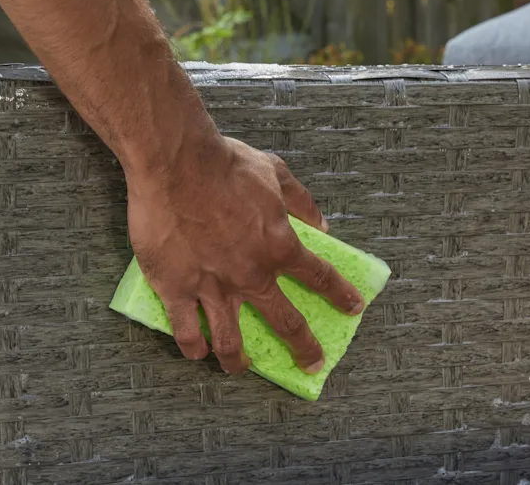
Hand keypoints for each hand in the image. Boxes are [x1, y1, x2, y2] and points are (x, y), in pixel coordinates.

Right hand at [126, 135, 364, 374]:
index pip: (320, 277)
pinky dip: (194, 346)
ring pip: (230, 341)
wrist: (176, 163)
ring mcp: (213, 287)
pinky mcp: (176, 288)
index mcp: (279, 246)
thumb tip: (323, 222)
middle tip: (312, 363)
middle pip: (285, 322)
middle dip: (304, 347)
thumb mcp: (274, 172)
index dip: (340, 294)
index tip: (353, 308)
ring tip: (240, 367)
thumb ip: (301, 200)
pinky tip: (198, 351)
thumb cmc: (224, 164)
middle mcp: (251, 275)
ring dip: (238, 360)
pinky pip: (187, 330)